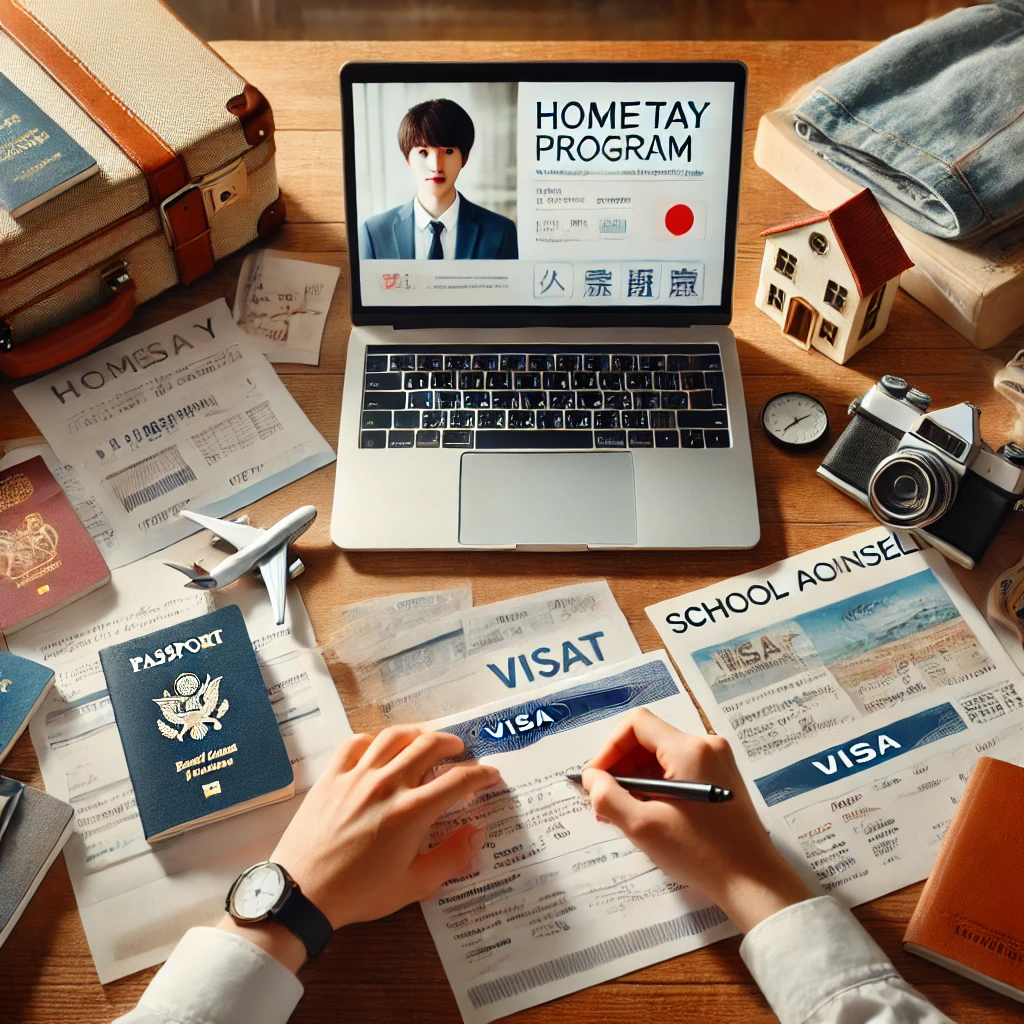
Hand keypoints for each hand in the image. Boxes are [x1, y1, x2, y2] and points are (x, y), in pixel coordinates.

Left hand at [219, 727, 498, 968]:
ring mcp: (357, 775)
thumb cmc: (360, 892)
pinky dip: (376, 739)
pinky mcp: (332, 775)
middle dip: (453, 744)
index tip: (490, 775)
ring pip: (395, 736)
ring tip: (428, 740)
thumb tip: (478, 834)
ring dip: (418, 734)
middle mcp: (388, 783)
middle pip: (430, 745)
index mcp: (412, 810)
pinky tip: (382, 748)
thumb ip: (452, 858)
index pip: (459, 780)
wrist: (302, 892)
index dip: (481, 774)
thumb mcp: (414, 885)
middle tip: (461, 752)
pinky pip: (357, 742)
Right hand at [582, 709, 813, 931]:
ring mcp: (718, 761)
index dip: (609, 748)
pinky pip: (680, 769)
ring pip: (663, 755)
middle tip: (605, 800)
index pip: (636, 725)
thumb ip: (608, 797)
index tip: (597, 779)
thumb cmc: (700, 854)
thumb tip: (592, 778)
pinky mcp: (722, 778)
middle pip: (650, 739)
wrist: (753, 881)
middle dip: (621, 765)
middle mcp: (706, 745)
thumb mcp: (643, 827)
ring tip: (623, 810)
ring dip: (638, 777)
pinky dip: (658, 784)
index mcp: (689, 750)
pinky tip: (648, 812)